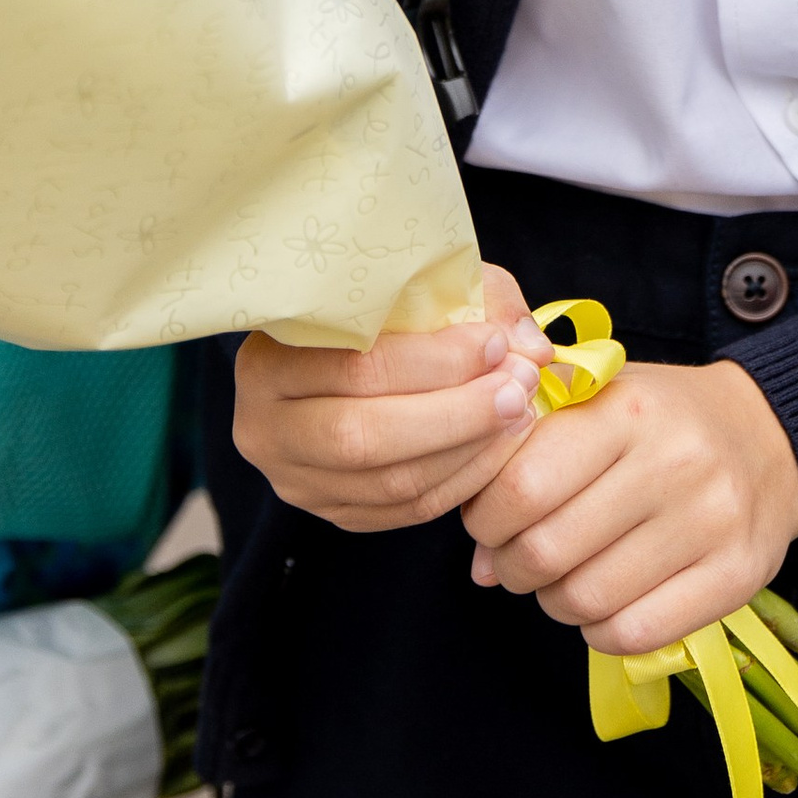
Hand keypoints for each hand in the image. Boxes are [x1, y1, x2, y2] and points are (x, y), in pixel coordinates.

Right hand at [231, 266, 553, 530]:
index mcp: (268, 361)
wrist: (339, 354)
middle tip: (520, 387)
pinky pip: (406, 511)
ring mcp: (296, 481)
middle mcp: (266, 429)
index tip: (496, 342)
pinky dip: (463, 481)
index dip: (433, 360)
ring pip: (391, 483)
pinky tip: (501, 446)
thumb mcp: (417, 284)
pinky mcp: (333, 512)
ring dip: (470, 449)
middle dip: (457, 414)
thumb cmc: (380, 309)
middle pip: (366, 437)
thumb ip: (476, 302)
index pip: (354, 367)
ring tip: (522, 412)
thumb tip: (532, 347)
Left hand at [460, 356, 797, 655]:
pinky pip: (636, 633)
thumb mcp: (597, 403)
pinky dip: (601, 630)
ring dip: (556, 601)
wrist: (771, 437)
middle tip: (520, 557)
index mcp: (629, 409)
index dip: (486, 517)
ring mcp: (712, 521)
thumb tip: (480, 564)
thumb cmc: (662, 421)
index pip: (523, 485)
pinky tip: (605, 604)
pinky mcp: (738, 574)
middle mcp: (675, 461)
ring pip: (588, 599)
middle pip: (548, 550)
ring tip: (566, 577)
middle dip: (514, 566)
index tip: (491, 520)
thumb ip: (529, 458)